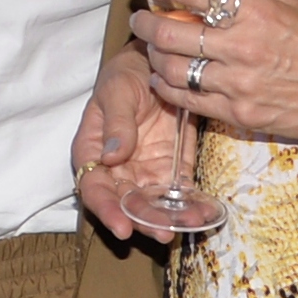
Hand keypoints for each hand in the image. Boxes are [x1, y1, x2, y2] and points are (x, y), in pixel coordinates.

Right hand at [71, 43, 183, 240]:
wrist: (155, 64)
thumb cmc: (125, 76)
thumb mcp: (117, 91)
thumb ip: (116, 123)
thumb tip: (113, 157)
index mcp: (92, 152)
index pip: (94, 189)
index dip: (106, 210)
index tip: (123, 228)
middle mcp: (117, 170)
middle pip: (125, 204)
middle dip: (144, 221)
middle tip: (164, 232)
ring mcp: (145, 172)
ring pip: (153, 206)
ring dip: (169, 218)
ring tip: (189, 224)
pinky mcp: (171, 171)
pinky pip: (180, 195)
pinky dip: (191, 206)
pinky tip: (204, 214)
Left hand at [127, 0, 297, 146]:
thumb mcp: (289, 8)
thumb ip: (249, 4)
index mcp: (254, 10)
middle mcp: (241, 45)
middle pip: (171, 32)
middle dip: (145, 23)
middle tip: (139, 18)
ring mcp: (238, 83)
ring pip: (173, 69)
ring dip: (153, 56)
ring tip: (151, 48)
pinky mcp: (239, 114)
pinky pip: (188, 100)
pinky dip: (168, 87)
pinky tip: (162, 78)